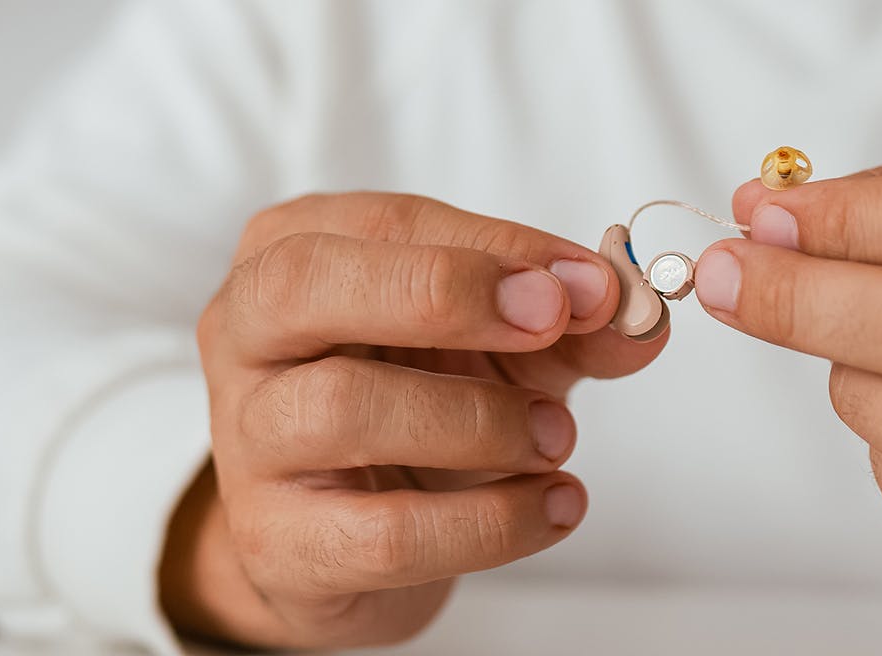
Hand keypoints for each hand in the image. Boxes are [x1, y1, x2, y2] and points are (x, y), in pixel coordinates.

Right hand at [164, 192, 662, 648]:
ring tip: (556, 438)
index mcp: (286, 254)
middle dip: (440, 293)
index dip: (493, 246)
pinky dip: (489, 521)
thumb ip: (562, 323)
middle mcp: (243, 335)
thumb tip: (638, 315)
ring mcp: (247, 440)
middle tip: (551, 321)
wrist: (338, 545)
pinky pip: (385, 530)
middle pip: (306, 286)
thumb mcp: (492, 345)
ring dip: (478, 418)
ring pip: (340, 409)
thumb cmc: (408, 412)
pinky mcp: (278, 541)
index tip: (588, 281)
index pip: (384, 224)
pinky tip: (553, 507)